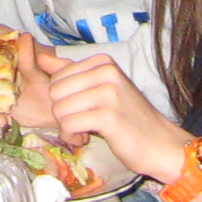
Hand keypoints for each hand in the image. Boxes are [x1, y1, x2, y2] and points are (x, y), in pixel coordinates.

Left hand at [38, 49, 188, 184]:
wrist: (159, 144)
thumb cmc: (129, 117)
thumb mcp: (102, 87)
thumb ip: (72, 72)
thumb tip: (41, 58)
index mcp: (103, 61)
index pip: (57, 76)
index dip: (63, 98)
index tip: (81, 109)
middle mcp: (106, 72)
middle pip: (55, 92)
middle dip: (62, 112)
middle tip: (81, 122)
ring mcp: (108, 93)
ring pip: (59, 109)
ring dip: (66, 127)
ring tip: (83, 131)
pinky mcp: (107, 116)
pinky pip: (68, 124)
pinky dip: (71, 136)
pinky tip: (85, 138)